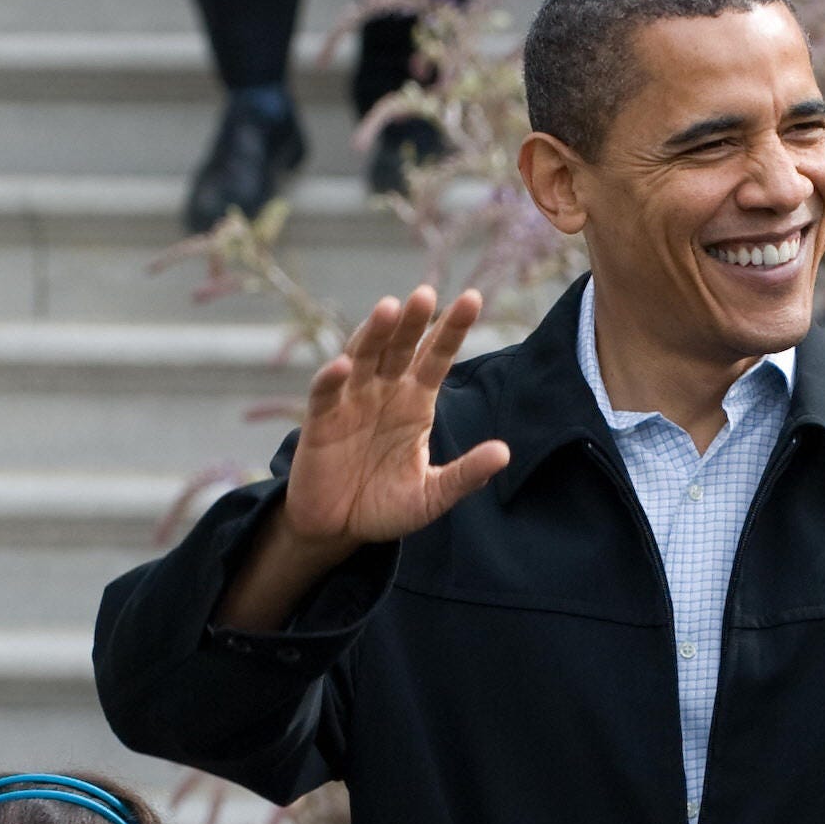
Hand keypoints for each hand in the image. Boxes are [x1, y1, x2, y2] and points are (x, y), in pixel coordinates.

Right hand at [216, 288, 511, 630]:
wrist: (338, 529)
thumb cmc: (385, 506)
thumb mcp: (432, 495)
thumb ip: (466, 475)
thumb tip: (504, 453)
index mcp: (416, 402)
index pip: (437, 357)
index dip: (452, 329)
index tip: (472, 298)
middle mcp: (384, 391)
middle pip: (400, 347)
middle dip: (412, 321)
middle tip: (425, 294)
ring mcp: (351, 401)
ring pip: (363, 356)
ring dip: (374, 333)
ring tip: (388, 308)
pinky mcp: (320, 421)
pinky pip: (326, 393)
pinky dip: (332, 378)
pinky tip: (344, 365)